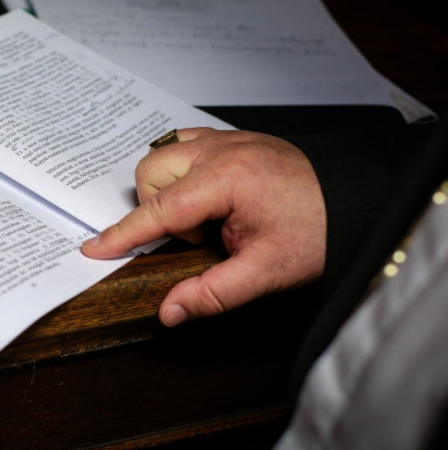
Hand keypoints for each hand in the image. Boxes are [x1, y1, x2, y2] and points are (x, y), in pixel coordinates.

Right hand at [82, 127, 326, 325]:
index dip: (122, 235)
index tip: (93, 248)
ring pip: (164, 153)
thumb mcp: (267, 273)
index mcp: (225, 181)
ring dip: (169, 186)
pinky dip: (182, 169)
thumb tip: (169, 311)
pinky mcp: (234, 138)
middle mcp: (220, 151)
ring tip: (204, 214)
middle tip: (197, 236)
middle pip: (151, 173)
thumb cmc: (319, 231)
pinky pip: (185, 143)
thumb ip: (213, 293)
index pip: (157, 212)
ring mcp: (227, 139)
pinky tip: (206, 192)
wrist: (357, 200)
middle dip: (158, 208)